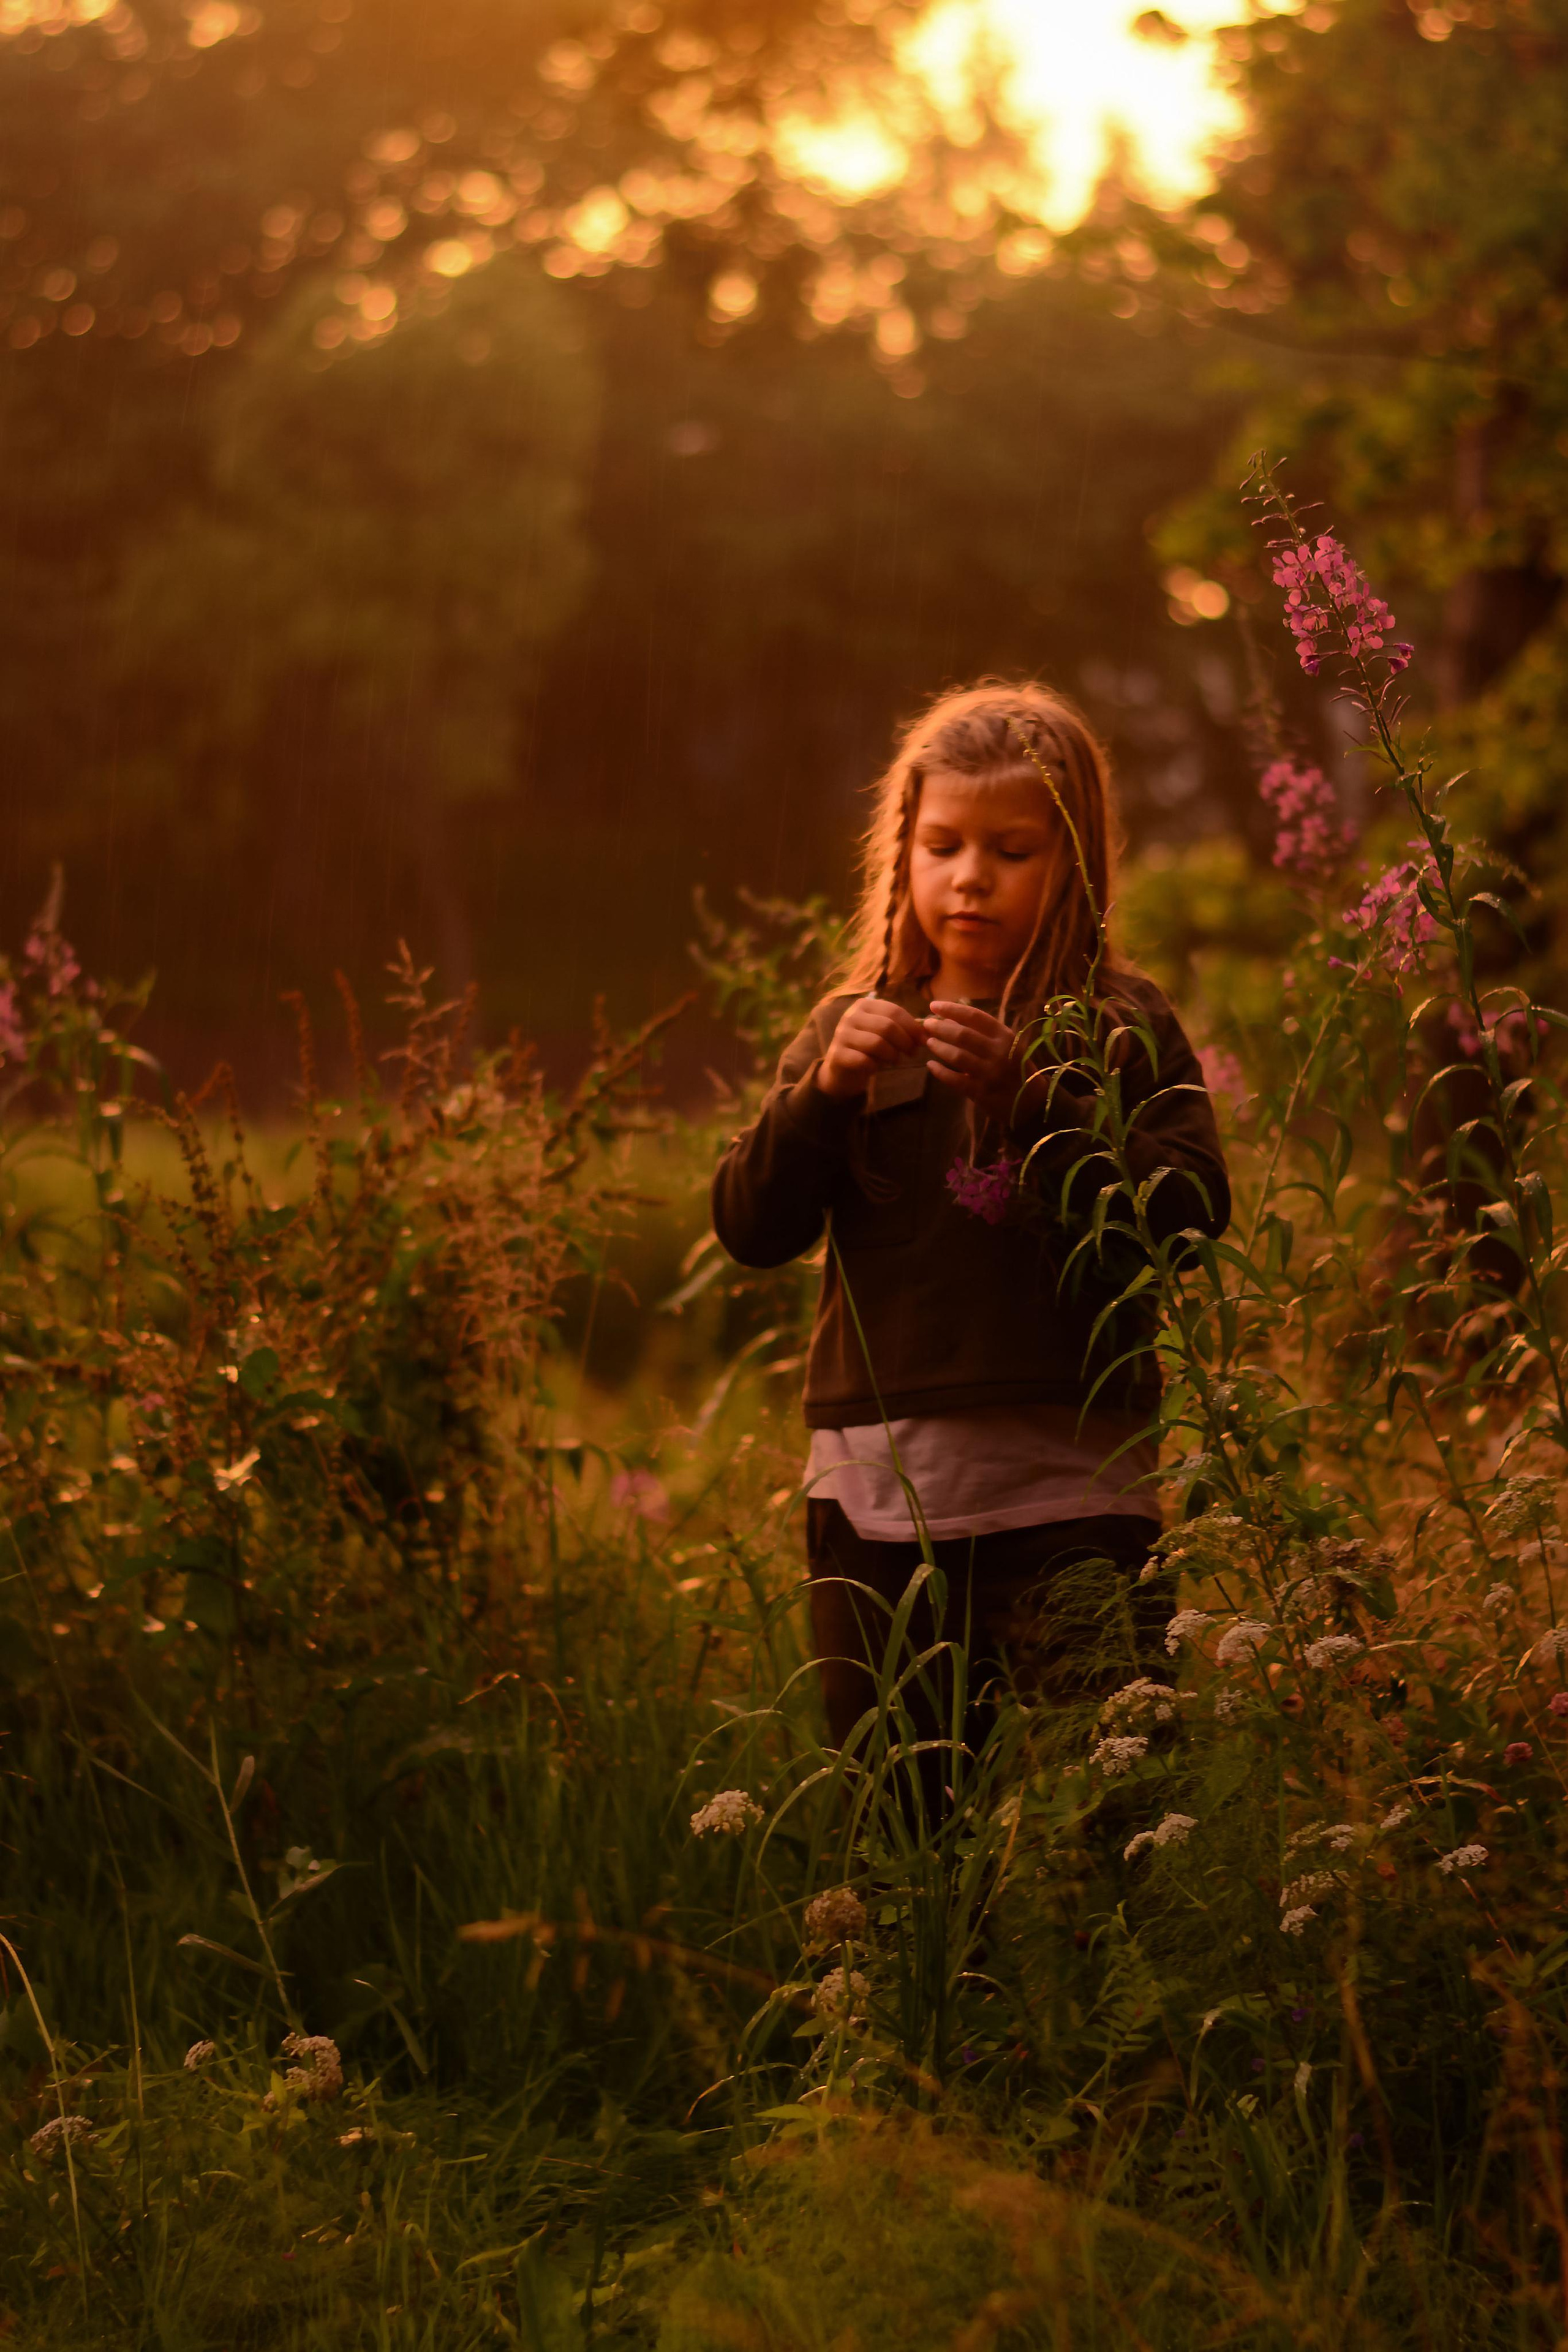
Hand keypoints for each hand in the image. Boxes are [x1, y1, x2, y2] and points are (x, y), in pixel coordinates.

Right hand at [817, 995, 926, 1099]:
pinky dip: (875, 1066)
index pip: (894, 1011)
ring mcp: (842, 1034)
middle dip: (905, 1041)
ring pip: (877, 1043)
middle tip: (912, 1053)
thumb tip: (927, 1031)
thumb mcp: (883, 1033)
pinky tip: (877, 1068)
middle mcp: (851, 1016)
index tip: (923, 1040)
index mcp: (864, 1005)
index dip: (912, 1026)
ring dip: (892, 1055)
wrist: (842, 1069)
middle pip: (887, 1026)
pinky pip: (864, 1060)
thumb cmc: (868, 1048)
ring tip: (896, 1060)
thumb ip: (901, 1028)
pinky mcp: (838, 1054)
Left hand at [923, 1000, 1021, 1119]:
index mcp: (1005, 1037)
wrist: (1033, 1102)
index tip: (934, 1005)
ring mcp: (990, 1073)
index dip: (952, 1009)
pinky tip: (931, 1066)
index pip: (975, 1017)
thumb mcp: (1008, 1046)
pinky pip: (955, 1080)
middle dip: (940, 1028)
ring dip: (939, 1047)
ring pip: (957, 1056)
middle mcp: (999, 1052)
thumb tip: (951, 1020)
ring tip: (928, 1042)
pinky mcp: (981, 1092)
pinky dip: (940, 1072)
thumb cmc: (1017, 1068)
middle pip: (962, 1035)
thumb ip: (985, 1034)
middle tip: (927, 1025)